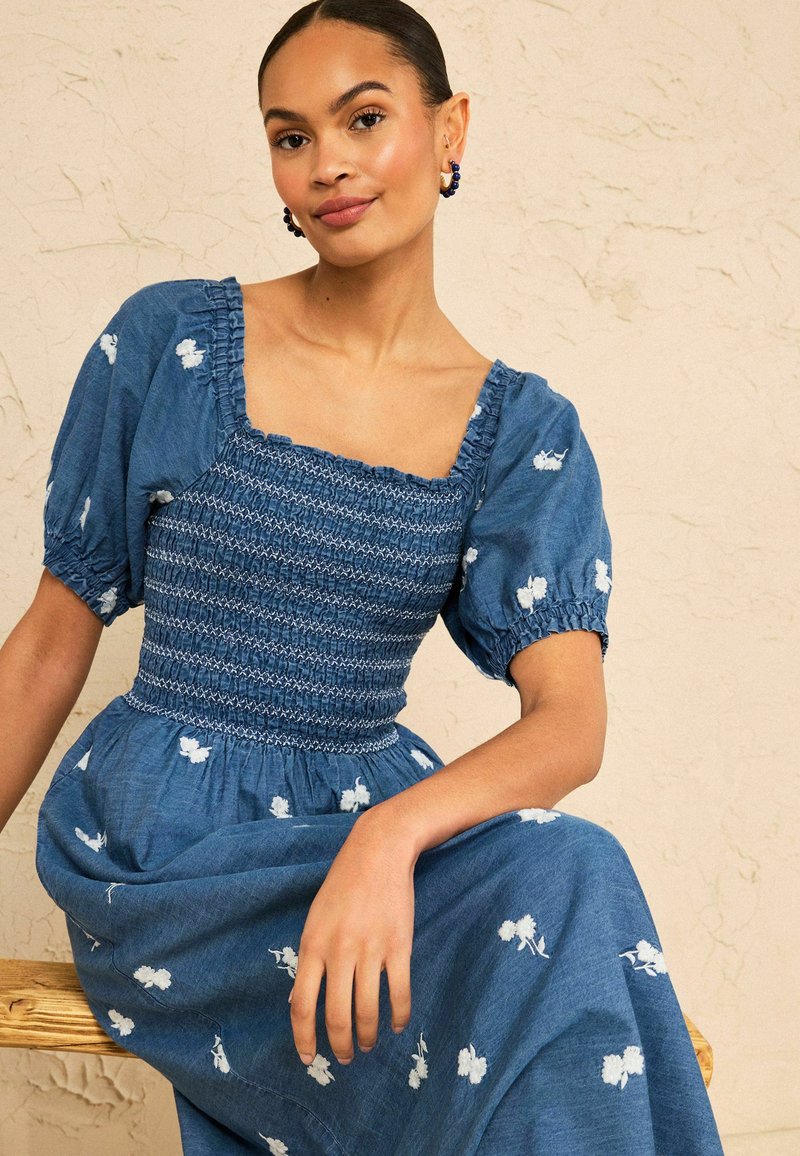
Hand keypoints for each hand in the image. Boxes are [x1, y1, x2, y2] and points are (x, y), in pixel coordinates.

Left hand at [289, 807, 417, 1066]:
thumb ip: (311, 956)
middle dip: (339, 1045)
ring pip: (367, 1010)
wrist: (378, 849)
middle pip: (336, 1015)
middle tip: (345, 1058)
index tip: (308, 1059)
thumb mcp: (315, 917)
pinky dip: (399, 1016)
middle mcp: (339, 951)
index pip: (301, 1004)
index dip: (304, 1038)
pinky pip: (398, 993)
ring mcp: (370, 949)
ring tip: (369, 1045)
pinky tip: (398, 1024)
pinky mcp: (399, 945)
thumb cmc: (344, 883)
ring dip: (368, 1036)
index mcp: (312, 945)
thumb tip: (303, 1000)